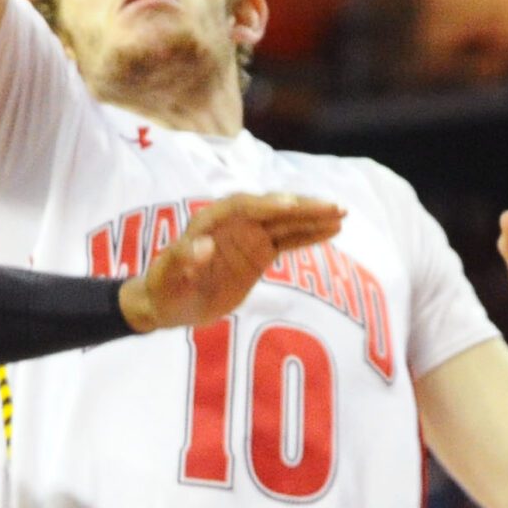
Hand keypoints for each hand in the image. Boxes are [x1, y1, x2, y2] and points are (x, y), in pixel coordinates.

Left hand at [121, 194, 345, 332]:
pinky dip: (309, 235)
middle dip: (302, 206)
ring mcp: (249, 236)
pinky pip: (288, 239)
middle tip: (334, 206)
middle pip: (272, 209)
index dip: (267, 205)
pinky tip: (332, 230)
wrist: (169, 302)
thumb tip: (202, 245)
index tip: (291, 205)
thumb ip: (182, 259)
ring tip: (342, 214)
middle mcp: (233, 223)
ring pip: (285, 222)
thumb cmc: (165, 287)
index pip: (243, 207)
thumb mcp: (168, 276)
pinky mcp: (260, 252)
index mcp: (210, 221)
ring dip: (312, 217)